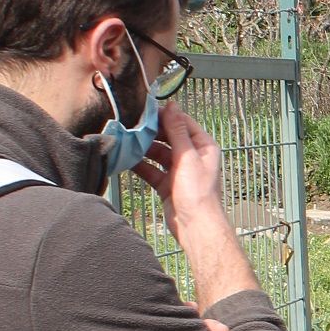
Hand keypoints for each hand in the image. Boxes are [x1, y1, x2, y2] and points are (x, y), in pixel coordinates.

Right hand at [132, 105, 225, 228]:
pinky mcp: (167, 184)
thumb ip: (178, 131)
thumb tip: (172, 105)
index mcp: (203, 146)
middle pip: (169, 137)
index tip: (146, 109)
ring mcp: (178, 170)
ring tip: (126, 141)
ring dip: (143, 148)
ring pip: (158, 153)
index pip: (183, 123)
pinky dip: (140, 165)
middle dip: (151, 132)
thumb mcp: (187, 156)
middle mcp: (192, 156)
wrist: (195, 225)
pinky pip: (151, 170)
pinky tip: (126, 160)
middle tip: (132, 124)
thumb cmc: (197, 190)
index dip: (166, 115)